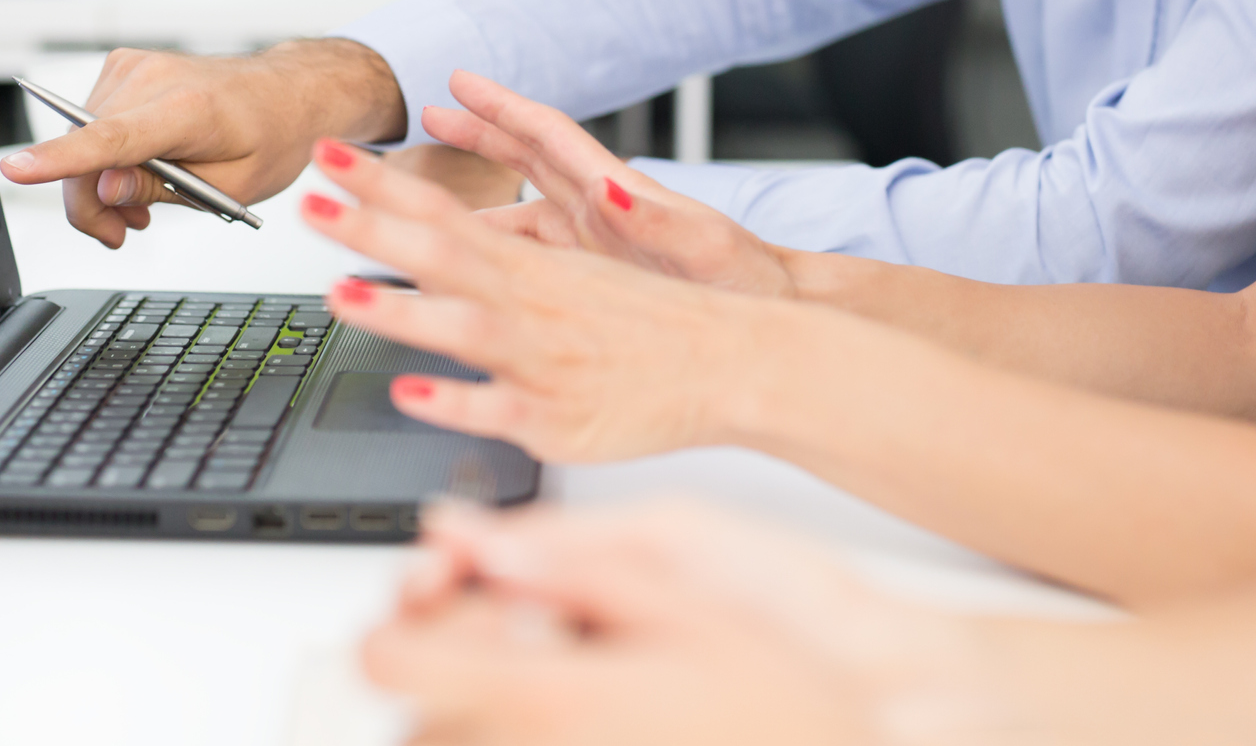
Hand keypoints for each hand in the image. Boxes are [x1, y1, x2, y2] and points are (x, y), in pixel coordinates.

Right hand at [0, 39, 404, 247]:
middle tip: (123, 234)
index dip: (59, 159)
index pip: (109, 138)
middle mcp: (153, 77)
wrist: (290, 92)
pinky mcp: (124, 67)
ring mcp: (134, 66)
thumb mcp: (232, 185)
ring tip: (141, 205)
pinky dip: (106, 155)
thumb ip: (162, 187)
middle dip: (94, 204)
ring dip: (102, 183)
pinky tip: (137, 172)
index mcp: (187, 108)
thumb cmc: (272, 134)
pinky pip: (93, 124)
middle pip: (86, 155)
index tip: (17, 169)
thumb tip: (105, 189)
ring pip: (82, 142)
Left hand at [302, 138, 766, 461]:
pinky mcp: (558, 416)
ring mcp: (544, 357)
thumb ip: (520, 250)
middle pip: (442, 252)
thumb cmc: (655, 320)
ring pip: (466, 327)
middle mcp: (533, 301)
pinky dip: (457, 400)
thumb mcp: (586, 267)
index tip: (329, 159)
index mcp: (534, 262)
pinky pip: (500, 409)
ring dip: (402, 310)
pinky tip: (410, 394)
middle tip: (309, 201)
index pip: (443, 211)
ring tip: (342, 296)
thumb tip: (460, 230)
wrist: (733, 360)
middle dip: (372, 225)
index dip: (381, 184)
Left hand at [366, 500, 992, 745]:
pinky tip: (580, 724)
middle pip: (410, 715)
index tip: (425, 602)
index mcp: (547, 695)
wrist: (863, 744)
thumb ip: (558, 558)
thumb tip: (463, 532)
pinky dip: (501, 741)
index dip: (397, 622)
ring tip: (559, 684)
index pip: (392, 655)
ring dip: (467, 718)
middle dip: (447, 670)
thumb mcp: (674, 583)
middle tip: (519, 637)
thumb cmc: (787, 687)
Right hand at [433, 70, 795, 296]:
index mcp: (618, 192)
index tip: (461, 82)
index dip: (503, 107)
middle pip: (525, 158)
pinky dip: (491, 250)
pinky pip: (528, 255)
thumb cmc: (747, 279)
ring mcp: (592, 241)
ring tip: (425, 193)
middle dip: (477, 134)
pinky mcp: (591, 276)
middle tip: (428, 114)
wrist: (769, 314)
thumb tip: (609, 190)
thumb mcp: (704, 247)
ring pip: (517, 209)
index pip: (550, 137)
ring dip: (472, 197)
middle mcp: (598, 209)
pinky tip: (463, 262)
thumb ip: (653, 218)